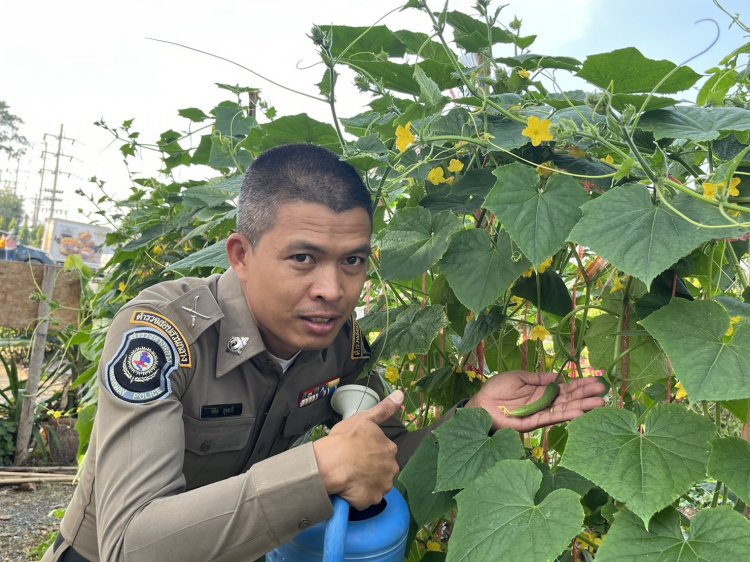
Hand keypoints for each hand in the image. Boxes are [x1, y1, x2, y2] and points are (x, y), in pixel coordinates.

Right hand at [313, 390, 402, 509]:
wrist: (332, 463)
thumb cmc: (346, 439)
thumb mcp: (365, 418)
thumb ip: (384, 409)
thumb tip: (401, 395)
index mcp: (390, 449)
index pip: (385, 453)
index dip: (371, 453)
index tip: (359, 452)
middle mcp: (391, 468)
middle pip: (383, 470)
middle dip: (372, 469)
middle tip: (354, 466)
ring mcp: (382, 486)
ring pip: (376, 485)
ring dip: (366, 483)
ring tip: (350, 477)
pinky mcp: (372, 500)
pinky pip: (366, 499)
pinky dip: (359, 496)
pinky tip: (348, 488)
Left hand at [465, 371, 605, 431]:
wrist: (481, 403)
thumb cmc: (497, 389)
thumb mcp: (519, 377)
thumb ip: (538, 378)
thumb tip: (557, 376)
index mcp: (542, 391)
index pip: (566, 388)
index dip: (581, 385)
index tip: (597, 380)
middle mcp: (545, 403)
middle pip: (569, 399)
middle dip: (586, 395)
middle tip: (605, 391)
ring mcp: (540, 413)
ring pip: (565, 409)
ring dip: (582, 406)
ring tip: (600, 403)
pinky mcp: (533, 423)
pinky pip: (552, 418)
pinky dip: (566, 416)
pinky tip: (581, 413)